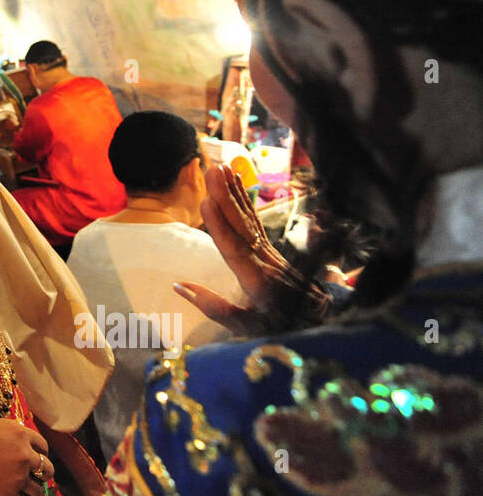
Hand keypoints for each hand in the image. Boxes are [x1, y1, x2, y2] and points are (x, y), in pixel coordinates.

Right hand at [0, 417, 50, 495]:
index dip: (38, 452)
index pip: (43, 446)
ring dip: (32, 487)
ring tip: (23, 486)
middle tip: (33, 474)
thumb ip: (10, 434)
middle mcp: (23, 455)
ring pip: (38, 488)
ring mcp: (16, 477)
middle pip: (46, 468)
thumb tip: (20, 443)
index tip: (33, 457)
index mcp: (19, 433)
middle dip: (41, 471)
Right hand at [175, 163, 327, 335]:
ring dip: (234, 192)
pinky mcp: (269, 247)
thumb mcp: (246, 327)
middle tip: (212, 170)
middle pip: (241, 226)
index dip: (219, 226)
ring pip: (248, 218)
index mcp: (256, 282)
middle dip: (225, 196)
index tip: (206, 202)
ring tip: (221, 168)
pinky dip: (245, 200)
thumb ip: (214, 308)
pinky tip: (237, 183)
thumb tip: (178, 285)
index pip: (233, 250)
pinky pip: (255, 220)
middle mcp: (263, 260)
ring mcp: (268, 251)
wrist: (317, 321)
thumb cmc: (277, 326)